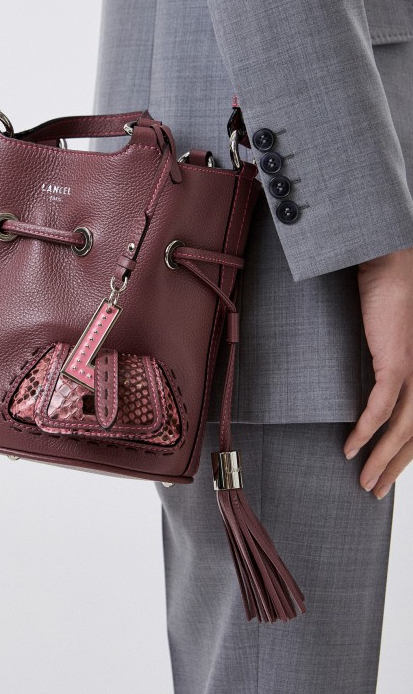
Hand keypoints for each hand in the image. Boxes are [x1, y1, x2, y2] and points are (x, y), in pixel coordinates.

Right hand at [343, 246, 412, 497]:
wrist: (390, 265)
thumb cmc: (390, 296)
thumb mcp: (391, 341)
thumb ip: (387, 366)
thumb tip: (371, 389)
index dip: (405, 454)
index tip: (385, 472)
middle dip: (394, 467)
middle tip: (374, 491)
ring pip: (403, 431)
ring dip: (381, 460)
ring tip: (365, 482)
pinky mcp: (398, 363)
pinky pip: (380, 409)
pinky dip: (365, 431)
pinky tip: (351, 447)